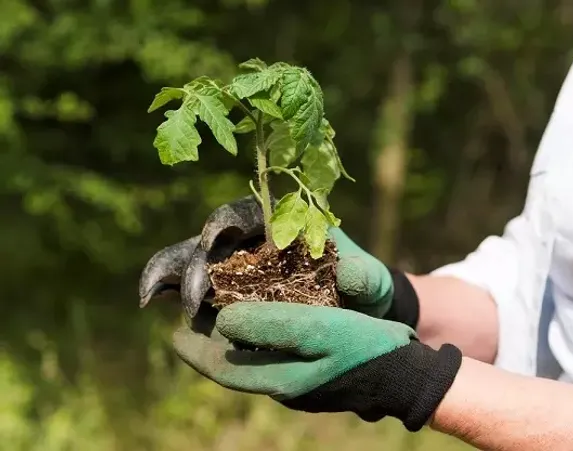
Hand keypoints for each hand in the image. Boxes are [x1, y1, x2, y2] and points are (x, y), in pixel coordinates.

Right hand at [138, 195, 395, 318]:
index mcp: (281, 225)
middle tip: (193, 299)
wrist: (355, 319)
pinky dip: (169, 293)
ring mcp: (233, 269)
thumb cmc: (363, 291)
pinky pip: (191, 291)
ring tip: (150, 296)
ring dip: (170, 276)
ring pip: (191, 262)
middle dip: (195, 264)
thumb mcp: (372, 284)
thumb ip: (366, 278)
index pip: (246, 213)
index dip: (225, 220)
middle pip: (210, 242)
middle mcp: (250, 243)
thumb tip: (349, 274)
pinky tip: (152, 306)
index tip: (216, 238)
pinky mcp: (223, 296)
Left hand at [173, 302, 461, 431]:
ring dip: (234, 336)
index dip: (195, 350)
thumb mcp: (318, 331)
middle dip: (210, 341)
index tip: (173, 332)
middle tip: (194, 315)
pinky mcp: (315, 371)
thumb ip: (270, 325)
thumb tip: (224, 320)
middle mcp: (284, 384)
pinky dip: (260, 333)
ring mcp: (300, 380)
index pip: (222, 369)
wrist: (405, 372)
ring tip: (222, 310)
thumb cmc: (364, 349)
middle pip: (234, 363)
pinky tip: (264, 315)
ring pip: (253, 357)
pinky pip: (275, 352)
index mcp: (279, 380)